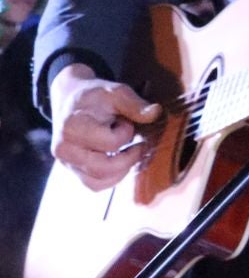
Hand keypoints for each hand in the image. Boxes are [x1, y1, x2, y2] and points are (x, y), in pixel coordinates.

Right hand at [49, 64, 160, 190]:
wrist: (70, 100)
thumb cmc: (95, 96)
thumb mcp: (115, 92)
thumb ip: (134, 104)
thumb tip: (155, 113)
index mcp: (72, 127)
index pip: (110, 143)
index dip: (126, 133)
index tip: (125, 122)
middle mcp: (64, 148)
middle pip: (104, 168)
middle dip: (128, 157)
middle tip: (136, 143)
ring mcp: (66, 162)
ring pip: (99, 181)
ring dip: (122, 168)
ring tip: (127, 151)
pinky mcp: (72, 170)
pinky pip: (95, 185)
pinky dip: (112, 177)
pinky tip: (119, 161)